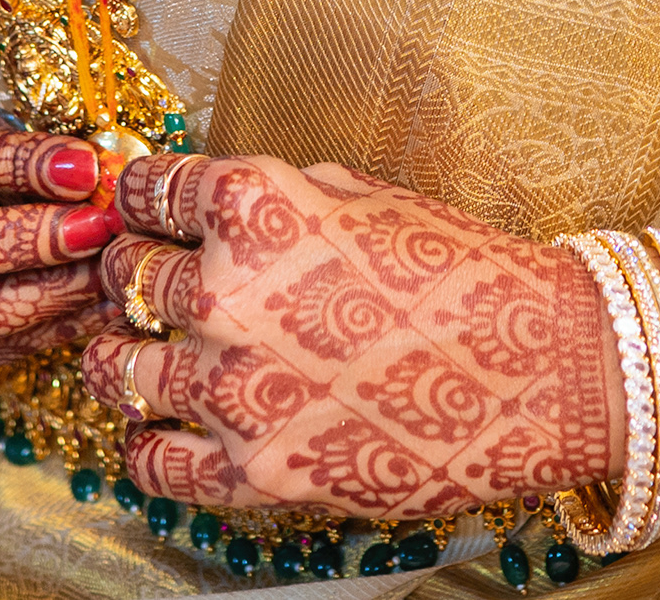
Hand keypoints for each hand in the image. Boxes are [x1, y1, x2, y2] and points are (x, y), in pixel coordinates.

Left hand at [78, 154, 620, 519]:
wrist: (544, 368)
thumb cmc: (464, 271)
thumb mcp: (362, 194)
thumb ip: (274, 197)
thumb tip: (214, 204)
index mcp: (250, 207)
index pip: (146, 189)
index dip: (138, 195)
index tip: (139, 206)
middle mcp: (226, 294)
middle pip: (123, 275)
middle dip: (129, 272)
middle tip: (142, 280)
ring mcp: (235, 389)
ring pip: (115, 369)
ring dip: (117, 358)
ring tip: (129, 357)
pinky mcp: (257, 470)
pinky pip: (154, 465)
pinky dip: (142, 448)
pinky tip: (153, 431)